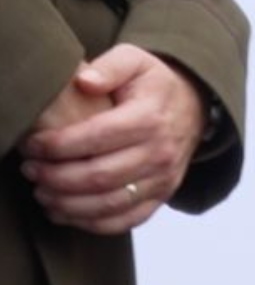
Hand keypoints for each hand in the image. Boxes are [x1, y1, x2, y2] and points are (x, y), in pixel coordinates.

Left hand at [20, 45, 208, 235]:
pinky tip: (64, 211)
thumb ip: (109, 67)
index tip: (31, 145)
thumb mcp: (136, 61)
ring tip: (41, 191)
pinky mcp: (163, 196)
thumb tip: (84, 82)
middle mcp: (160, 151)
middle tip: (30, 170)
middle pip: (98, 177)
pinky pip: (124, 221)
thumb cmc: (153, 84)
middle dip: (54, 177)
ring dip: (66, 203)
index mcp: (150, 117)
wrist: (194, 105)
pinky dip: (89, 223)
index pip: (95, 138)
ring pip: (107, 204)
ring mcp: (164, 177)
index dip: (57, 146)